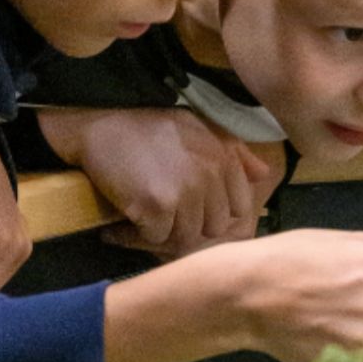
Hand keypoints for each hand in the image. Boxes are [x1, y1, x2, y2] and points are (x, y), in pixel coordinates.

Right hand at [37, 107, 282, 256]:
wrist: (100, 123)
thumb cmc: (149, 127)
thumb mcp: (199, 129)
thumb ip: (235, 153)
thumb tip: (262, 174)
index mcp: (224, 159)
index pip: (238, 208)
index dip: (214, 211)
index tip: (191, 207)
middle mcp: (210, 176)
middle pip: (213, 227)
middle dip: (189, 224)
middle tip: (164, 215)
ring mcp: (185, 193)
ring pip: (185, 236)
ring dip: (164, 232)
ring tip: (144, 217)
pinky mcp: (156, 206)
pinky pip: (156, 238)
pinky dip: (138, 234)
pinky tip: (125, 222)